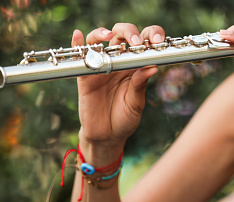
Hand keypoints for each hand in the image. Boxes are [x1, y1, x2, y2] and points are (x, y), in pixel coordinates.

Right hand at [72, 24, 164, 150]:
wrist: (106, 137)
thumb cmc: (124, 120)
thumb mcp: (135, 104)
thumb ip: (140, 85)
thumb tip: (152, 66)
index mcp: (135, 66)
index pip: (145, 42)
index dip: (152, 35)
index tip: (157, 43)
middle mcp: (118, 62)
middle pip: (122, 35)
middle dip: (129, 32)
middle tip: (136, 43)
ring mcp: (100, 66)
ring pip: (99, 40)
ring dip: (102, 33)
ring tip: (108, 36)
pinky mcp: (84, 76)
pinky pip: (80, 57)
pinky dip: (76, 44)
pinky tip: (77, 36)